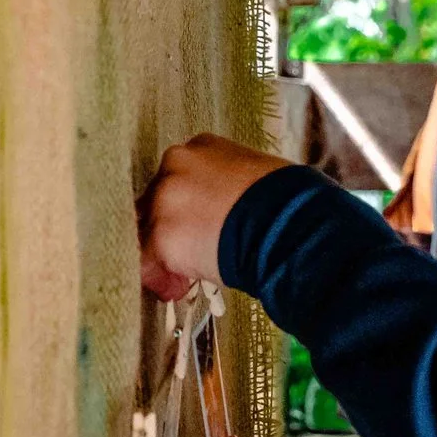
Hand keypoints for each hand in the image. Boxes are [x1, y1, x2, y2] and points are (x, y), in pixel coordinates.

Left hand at [138, 134, 292, 300]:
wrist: (290, 224)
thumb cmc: (289, 202)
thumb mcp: (260, 176)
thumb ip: (233, 186)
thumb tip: (234, 211)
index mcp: (202, 147)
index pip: (181, 176)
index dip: (188, 205)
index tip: (199, 224)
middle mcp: (176, 165)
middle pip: (159, 200)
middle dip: (173, 228)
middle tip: (191, 252)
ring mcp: (165, 199)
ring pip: (150, 230)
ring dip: (166, 255)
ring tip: (183, 277)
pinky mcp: (162, 236)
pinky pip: (146, 262)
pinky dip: (159, 279)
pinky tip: (177, 288)